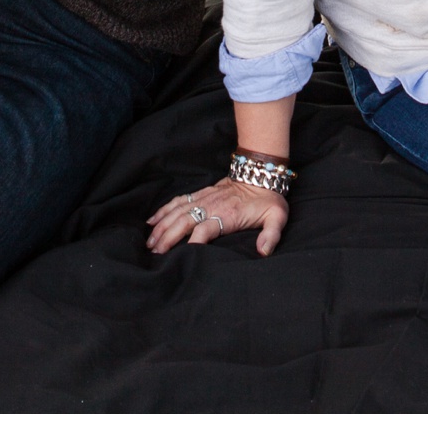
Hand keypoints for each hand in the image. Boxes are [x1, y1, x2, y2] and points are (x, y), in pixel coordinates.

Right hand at [146, 177, 288, 255]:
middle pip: (184, 221)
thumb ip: (271, 235)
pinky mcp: (200, 194)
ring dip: (162, 226)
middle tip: (156, 253)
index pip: (206, 228)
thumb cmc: (268, 200)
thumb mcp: (277, 217)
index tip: (183, 254)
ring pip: (177, 212)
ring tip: (150, 242)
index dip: (194, 241)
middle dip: (168, 236)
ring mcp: (204, 199)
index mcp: (228, 215)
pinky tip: (152, 221)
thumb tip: (263, 252)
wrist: (260, 173)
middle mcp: (211, 206)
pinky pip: (177, 202)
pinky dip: (163, 210)